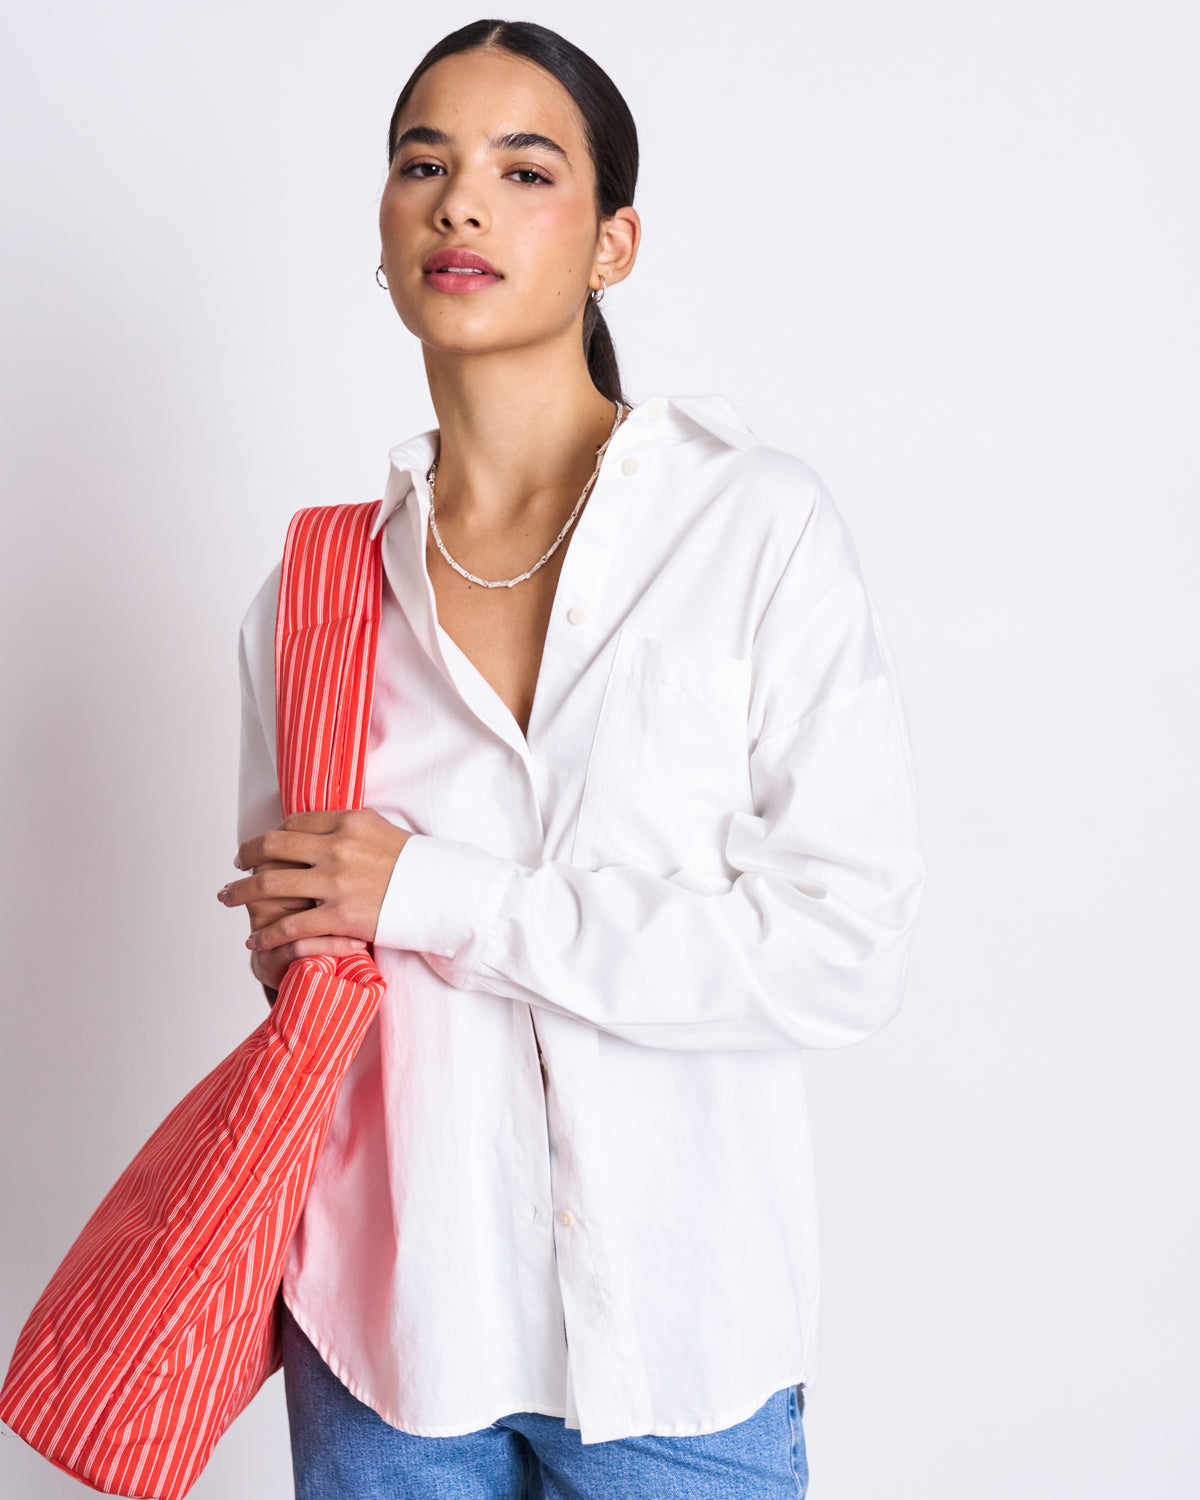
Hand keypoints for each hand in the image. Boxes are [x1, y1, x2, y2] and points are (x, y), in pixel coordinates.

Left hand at [218, 810, 411, 975]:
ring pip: (270, 886)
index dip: (270, 837)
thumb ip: (348, 828)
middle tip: (235, 867)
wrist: (445, 894)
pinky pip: (290, 926)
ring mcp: (336, 882)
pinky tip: (254, 939)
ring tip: (228, 898)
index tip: (260, 848)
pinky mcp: (340, 916)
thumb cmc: (418, 865)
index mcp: (347, 822)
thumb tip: (318, 828)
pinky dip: (266, 934)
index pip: (293, 825)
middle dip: (245, 858)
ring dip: (241, 893)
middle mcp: (337, 847)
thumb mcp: (382, 831)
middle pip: (272, 848)